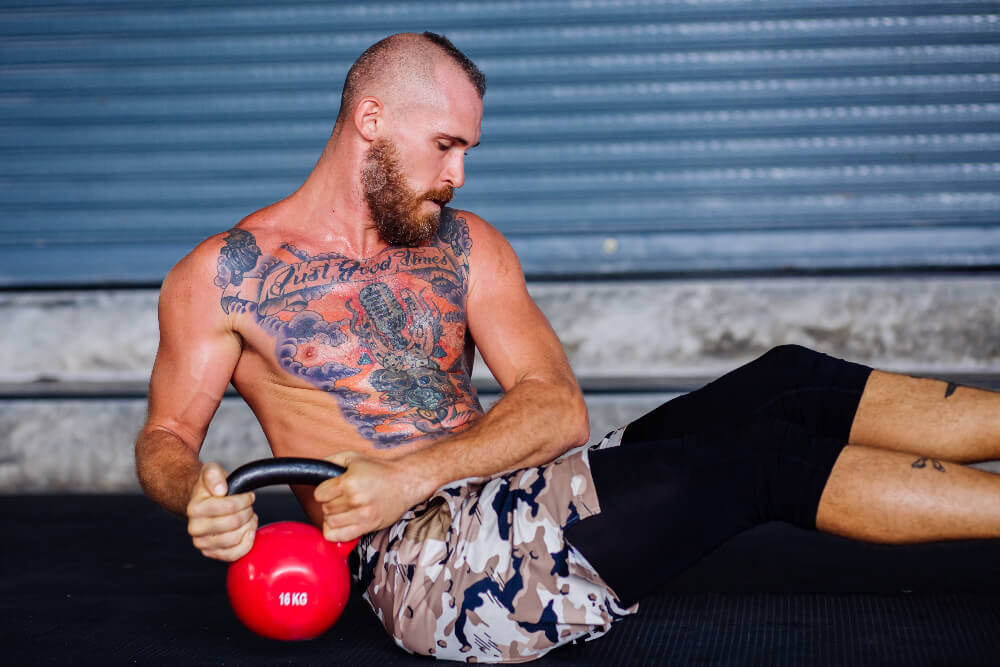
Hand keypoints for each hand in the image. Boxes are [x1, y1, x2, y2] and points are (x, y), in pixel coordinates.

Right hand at [186, 462, 257, 561]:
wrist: (203, 503)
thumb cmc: (210, 489)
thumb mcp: (210, 472)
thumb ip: (213, 474)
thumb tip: (220, 489)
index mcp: (194, 509)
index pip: (230, 507)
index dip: (245, 500)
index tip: (248, 496)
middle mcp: (195, 528)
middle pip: (234, 523)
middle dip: (247, 512)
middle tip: (247, 507)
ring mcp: (202, 543)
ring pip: (235, 539)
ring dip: (248, 526)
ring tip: (247, 517)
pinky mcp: (212, 554)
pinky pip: (234, 555)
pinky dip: (247, 543)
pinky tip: (247, 531)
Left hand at [314, 452, 431, 543]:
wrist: (405, 482)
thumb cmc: (380, 470)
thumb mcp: (354, 457)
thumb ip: (331, 461)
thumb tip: (315, 469)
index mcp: (349, 482)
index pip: (319, 495)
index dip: (323, 491)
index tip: (330, 490)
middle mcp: (355, 499)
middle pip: (325, 509)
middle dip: (330, 503)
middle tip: (341, 498)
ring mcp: (362, 515)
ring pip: (331, 523)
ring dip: (334, 517)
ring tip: (344, 509)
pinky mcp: (368, 526)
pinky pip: (341, 537)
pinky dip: (336, 533)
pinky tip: (342, 523)